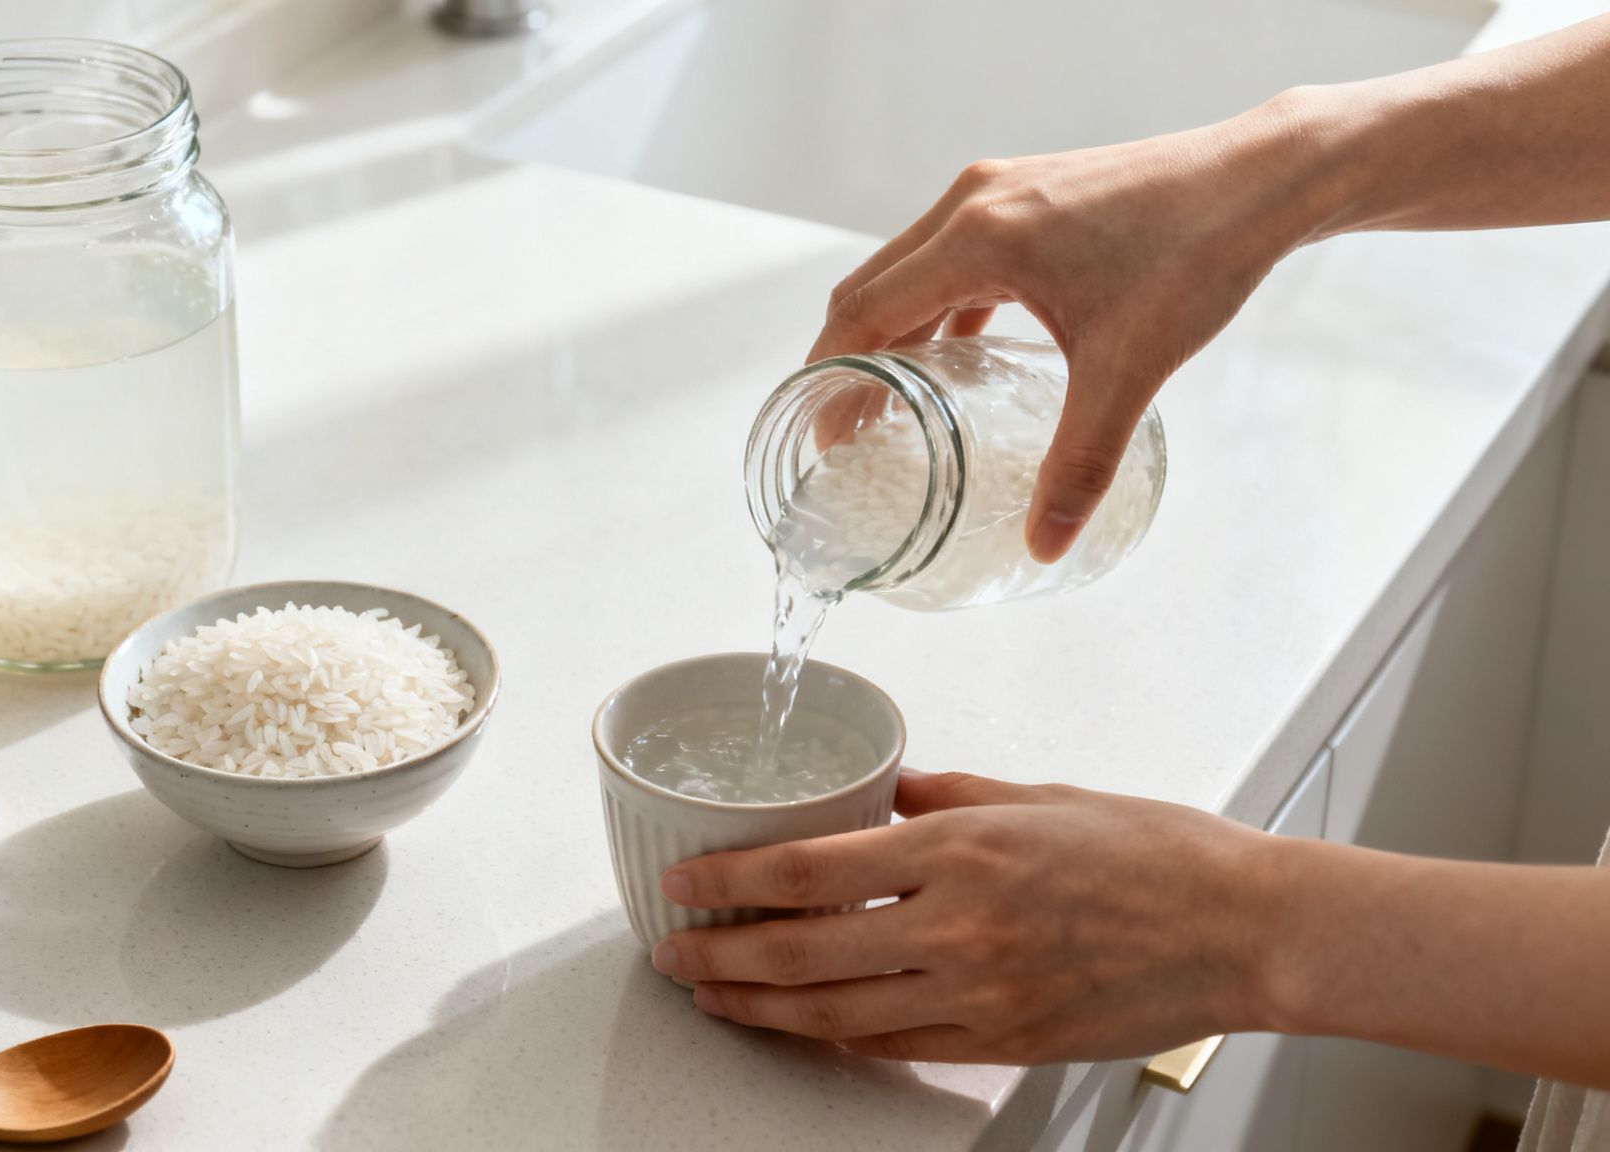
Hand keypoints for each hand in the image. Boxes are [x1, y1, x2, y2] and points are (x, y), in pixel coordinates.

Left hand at [653, 771, 1285, 1063]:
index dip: (729, 881)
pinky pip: (895, 1048)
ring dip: (760, 1008)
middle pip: (801, 951)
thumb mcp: (1038, 795)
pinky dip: (836, 1038)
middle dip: (719, 958)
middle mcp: (958, 926)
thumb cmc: (1159, 855)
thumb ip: (944, 793)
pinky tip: (804, 1029)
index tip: (684, 884)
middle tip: (674, 955)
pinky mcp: (1004, 1042)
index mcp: (961, 847)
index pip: (807, 868)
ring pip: (834, 1012)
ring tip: (715, 999)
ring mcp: (980, 994)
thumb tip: (882, 789)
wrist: (1247, 931)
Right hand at [806, 97, 1329, 561]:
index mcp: (977, 238)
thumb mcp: (1128, 368)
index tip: (818, 431)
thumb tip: (1046, 540)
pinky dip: (936, 308)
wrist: (1259, 178)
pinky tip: (952, 359)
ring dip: (889, 332)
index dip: (829, 376)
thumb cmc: (1196, 251)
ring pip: (910, 270)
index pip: (864, 311)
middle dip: (844, 359)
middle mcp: (972, 203)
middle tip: (839, 428)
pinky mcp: (1026, 197)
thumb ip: (1081, 461)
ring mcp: (998, 193)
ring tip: (884, 399)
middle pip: (871, 287)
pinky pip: (953, 259)